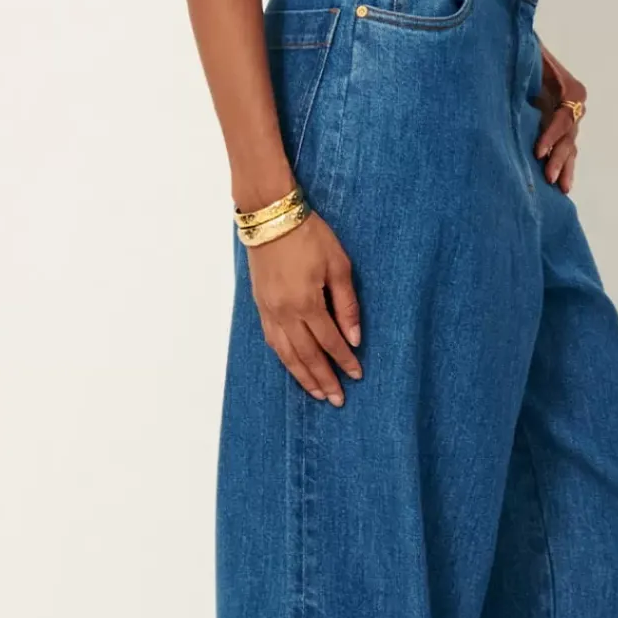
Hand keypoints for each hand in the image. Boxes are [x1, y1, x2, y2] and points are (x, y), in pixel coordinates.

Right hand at [247, 208, 363, 405]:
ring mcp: (269, 311)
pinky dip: (284, 359)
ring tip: (316, 392)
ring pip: (286, 354)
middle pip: (306, 356)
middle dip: (324, 379)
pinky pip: (272, 341)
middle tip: (337, 399)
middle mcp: (285, 313)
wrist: (270, 217)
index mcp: (307, 303)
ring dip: (302, 376)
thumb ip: (347, 304)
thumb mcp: (338, 264)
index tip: (357, 376)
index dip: (344, 361)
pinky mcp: (260, 305)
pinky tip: (293, 367)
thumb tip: (354, 338)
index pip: (330, 341)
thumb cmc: (309, 235)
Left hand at [532, 39, 586, 192]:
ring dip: (564, 167)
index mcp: (571, 90)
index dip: (551, 136)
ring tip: (561, 188)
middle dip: (559, 158)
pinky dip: (564, 166)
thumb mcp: (531, 55)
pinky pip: (565, 148)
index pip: (563, 118)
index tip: (538, 152)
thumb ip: (529, 61)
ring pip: (570, 146)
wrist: (526, 49)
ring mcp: (571, 118)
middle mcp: (575, 106)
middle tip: (549, 177)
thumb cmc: (527, 53)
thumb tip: (524, 62)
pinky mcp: (562, 128)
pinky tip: (562, 186)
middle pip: (569, 136)